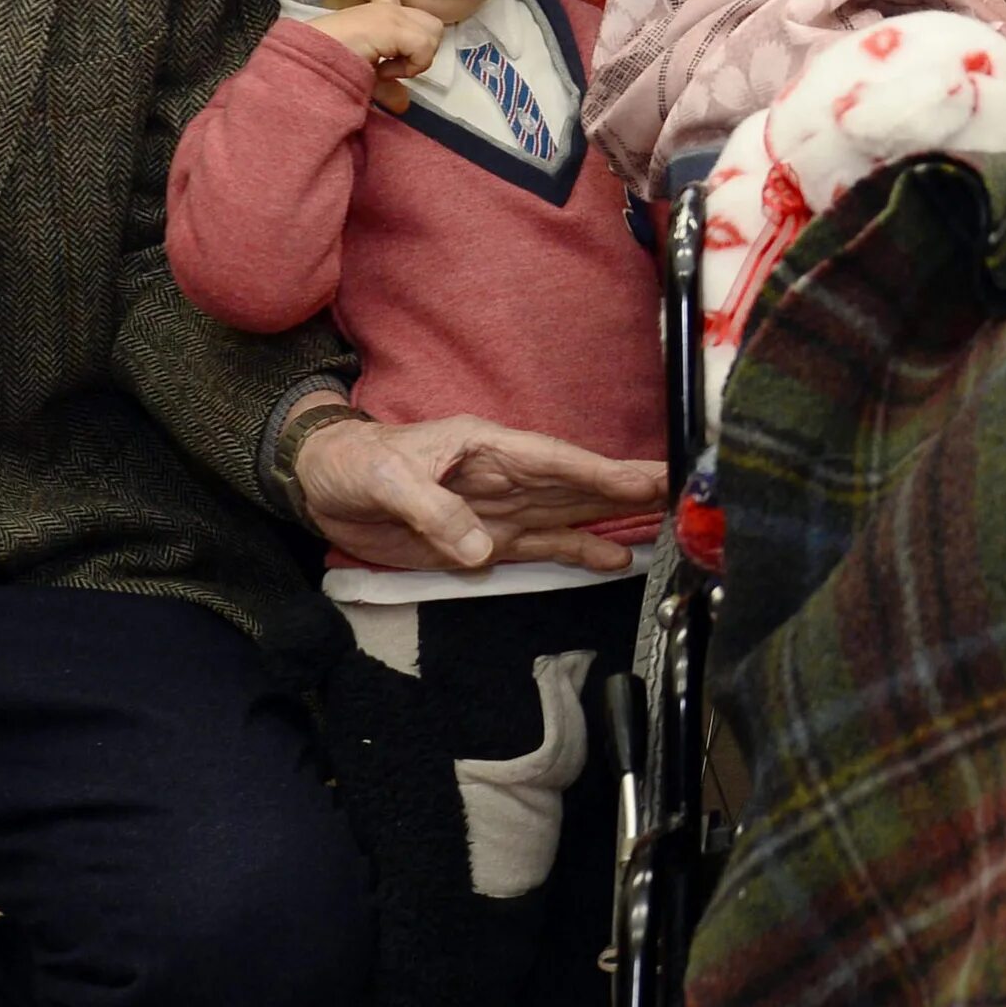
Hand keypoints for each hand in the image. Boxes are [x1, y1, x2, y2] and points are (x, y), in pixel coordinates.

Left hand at [295, 412, 667, 573]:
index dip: (602, 471)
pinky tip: (612, 559)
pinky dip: (577, 553)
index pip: (557, 460)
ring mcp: (500, 510)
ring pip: (569, 517)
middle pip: (578, 487)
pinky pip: (541, 547)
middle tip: (682, 495)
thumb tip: (481, 550)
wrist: (323, 486)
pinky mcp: (485, 541)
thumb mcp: (387, 480)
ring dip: (613, 522)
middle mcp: (506, 477)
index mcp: (488, 447)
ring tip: (665, 527)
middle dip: (629, 491)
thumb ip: (434, 511)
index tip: (648, 478)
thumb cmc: (355, 464)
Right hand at [307, 0, 441, 111]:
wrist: (310, 64)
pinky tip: (385, 70)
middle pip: (431, 23)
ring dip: (417, 58)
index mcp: (372, 14)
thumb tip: (404, 104)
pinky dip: (411, 66)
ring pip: (434, 34)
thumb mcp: (365, 78)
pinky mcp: (392, 25)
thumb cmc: (329, 68)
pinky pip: (423, 47)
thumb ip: (388, 88)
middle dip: (423, 49)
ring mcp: (390, 14)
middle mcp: (384, 9)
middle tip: (394, 65)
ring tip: (388, 67)